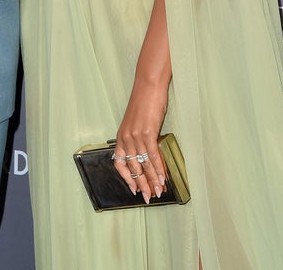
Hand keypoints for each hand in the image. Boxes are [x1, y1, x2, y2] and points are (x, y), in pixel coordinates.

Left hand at [113, 81, 167, 203]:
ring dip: (152, 180)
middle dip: (142, 184)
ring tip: (159, 192)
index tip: (134, 188)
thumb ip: (137, 138)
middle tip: (148, 197)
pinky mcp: (148, 133)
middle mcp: (126, 138)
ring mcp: (136, 136)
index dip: (126, 178)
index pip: (119, 163)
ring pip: (143, 164)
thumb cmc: (144, 102)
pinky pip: (153, 156)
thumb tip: (146, 153)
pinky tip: (163, 178)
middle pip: (132, 168)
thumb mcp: (136, 123)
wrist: (148, 85)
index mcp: (121, 136)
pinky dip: (159, 169)